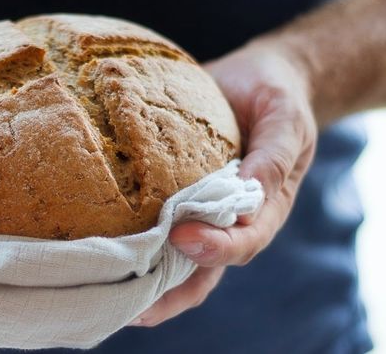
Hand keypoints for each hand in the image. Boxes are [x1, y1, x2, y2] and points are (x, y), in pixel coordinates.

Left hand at [130, 42, 317, 326]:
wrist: (260, 79)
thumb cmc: (277, 97)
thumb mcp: (286, 119)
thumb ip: (274, 155)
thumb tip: (251, 189)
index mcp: (266, 208)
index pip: (243, 241)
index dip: (216, 247)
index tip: (182, 237)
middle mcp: (230, 220)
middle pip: (203, 271)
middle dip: (169, 294)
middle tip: (130, 306)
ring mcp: (200, 213)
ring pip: (173, 261)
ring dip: (144, 283)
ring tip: (104, 295)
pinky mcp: (174, 195)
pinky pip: (153, 225)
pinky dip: (131, 244)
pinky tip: (99, 253)